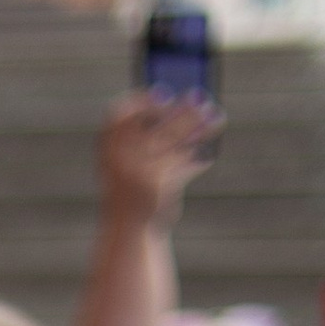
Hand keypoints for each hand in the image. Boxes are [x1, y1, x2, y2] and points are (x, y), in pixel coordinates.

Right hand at [97, 88, 219, 227]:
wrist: (126, 231)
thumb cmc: (128, 191)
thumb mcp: (127, 162)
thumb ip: (144, 137)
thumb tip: (183, 106)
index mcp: (106, 149)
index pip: (120, 114)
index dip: (141, 101)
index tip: (164, 94)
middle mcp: (119, 157)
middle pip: (157, 124)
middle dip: (184, 110)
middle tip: (201, 97)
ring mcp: (138, 172)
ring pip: (175, 141)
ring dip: (200, 128)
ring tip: (217, 117)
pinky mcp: (156, 186)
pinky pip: (183, 166)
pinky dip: (197, 162)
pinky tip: (207, 157)